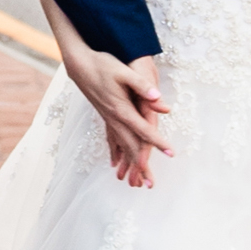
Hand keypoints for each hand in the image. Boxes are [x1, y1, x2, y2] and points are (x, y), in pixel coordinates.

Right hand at [67, 50, 172, 188]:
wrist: (79, 65)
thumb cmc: (103, 65)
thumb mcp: (124, 72)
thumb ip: (142, 85)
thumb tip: (158, 98)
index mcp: (122, 109)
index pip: (144, 130)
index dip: (158, 142)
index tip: (171, 153)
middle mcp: (114, 118)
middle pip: (131, 146)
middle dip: (141, 166)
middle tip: (151, 184)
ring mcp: (108, 118)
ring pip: (121, 146)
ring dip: (129, 164)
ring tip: (135, 182)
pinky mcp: (105, 116)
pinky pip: (112, 140)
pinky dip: (116, 153)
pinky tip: (115, 163)